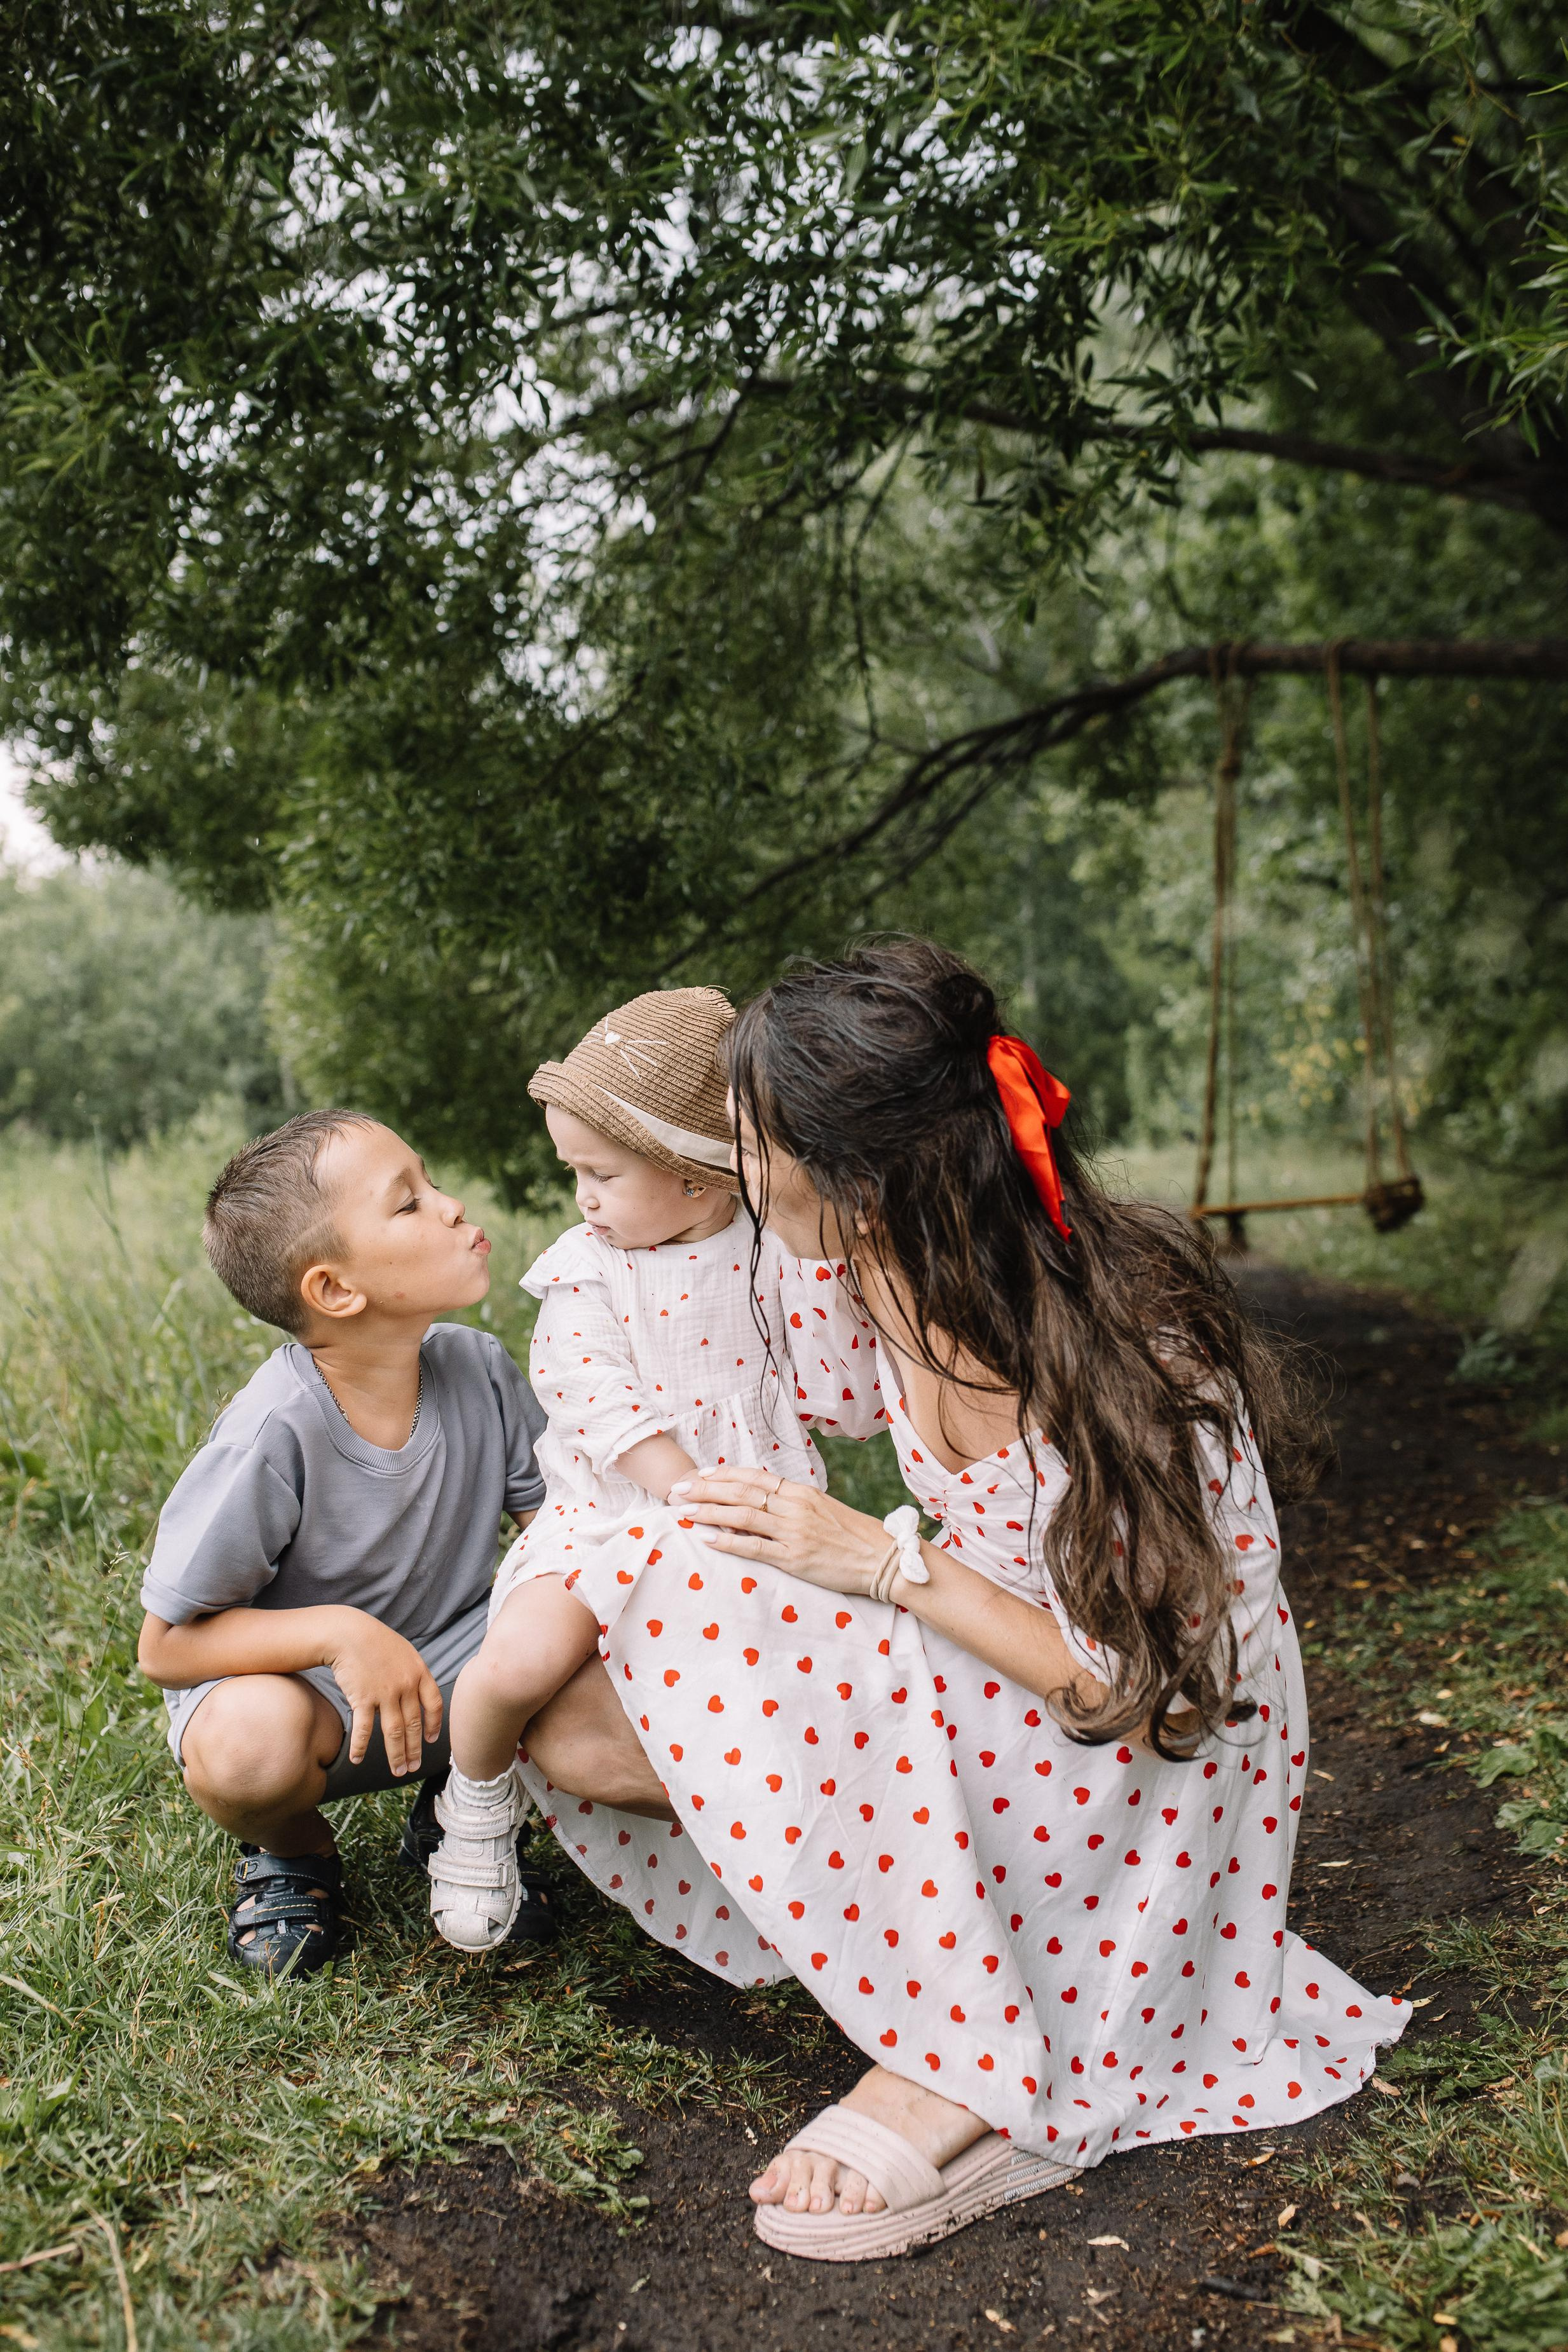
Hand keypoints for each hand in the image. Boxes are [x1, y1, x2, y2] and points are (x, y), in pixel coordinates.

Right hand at [322, 1611, 442, 1774]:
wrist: (348, 1633)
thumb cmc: (375, 1641)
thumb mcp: (404, 1652)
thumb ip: (413, 1673)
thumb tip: (419, 1694)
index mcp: (419, 1672)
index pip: (434, 1704)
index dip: (434, 1725)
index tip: (431, 1740)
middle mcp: (406, 1685)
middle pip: (414, 1724)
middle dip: (415, 1750)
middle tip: (413, 1767)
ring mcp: (385, 1693)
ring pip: (394, 1733)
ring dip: (396, 1755)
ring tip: (397, 1771)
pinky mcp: (363, 1698)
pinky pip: (364, 1729)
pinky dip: (360, 1746)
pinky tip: (357, 1759)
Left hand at [671, 1467, 893, 1597]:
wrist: (882, 1558)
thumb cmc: (854, 1536)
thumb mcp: (824, 1510)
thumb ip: (795, 1505)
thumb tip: (765, 1502)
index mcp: (802, 1492)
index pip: (755, 1476)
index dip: (725, 1474)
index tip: (702, 1473)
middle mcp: (794, 1507)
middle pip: (742, 1491)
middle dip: (707, 1489)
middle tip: (679, 1489)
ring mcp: (793, 1532)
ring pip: (742, 1515)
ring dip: (709, 1511)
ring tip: (684, 1510)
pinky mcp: (794, 1558)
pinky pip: (754, 1547)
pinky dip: (728, 1541)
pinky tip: (708, 1538)